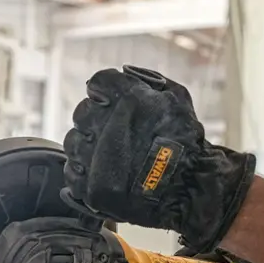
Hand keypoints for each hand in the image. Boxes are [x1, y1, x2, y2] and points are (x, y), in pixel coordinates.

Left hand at [63, 67, 255, 255]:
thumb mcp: (177, 97)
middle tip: (116, 133)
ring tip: (111, 156)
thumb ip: (149, 80)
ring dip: (88, 146)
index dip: (105, 92)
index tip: (112, 102)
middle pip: (83, 112)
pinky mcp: (90, 187)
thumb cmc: (187, 143)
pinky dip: (84, 172)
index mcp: (126, 99)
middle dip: (96, 120)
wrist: (190, 191)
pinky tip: (103, 174)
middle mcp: (106, 124)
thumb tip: (124, 72)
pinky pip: (73, 172)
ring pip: (74, 142)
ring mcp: (94, 158)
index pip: (98, 83)